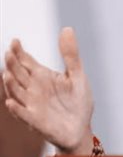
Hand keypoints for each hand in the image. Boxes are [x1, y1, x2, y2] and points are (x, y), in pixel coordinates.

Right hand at [2, 27, 94, 155]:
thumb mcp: (77, 75)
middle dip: (12, 64)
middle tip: (9, 53)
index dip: (19, 52)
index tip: (15, 41)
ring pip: (16, 92)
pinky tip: (12, 102)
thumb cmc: (78, 101)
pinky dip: (16, 109)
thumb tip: (67, 28)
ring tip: (7, 74)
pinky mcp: (35, 120)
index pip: (25, 61)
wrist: (81, 128)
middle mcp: (33, 89)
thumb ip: (70, 54)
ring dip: (10, 84)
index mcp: (42, 76)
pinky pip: (22, 114)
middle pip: (18, 74)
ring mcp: (32, 104)